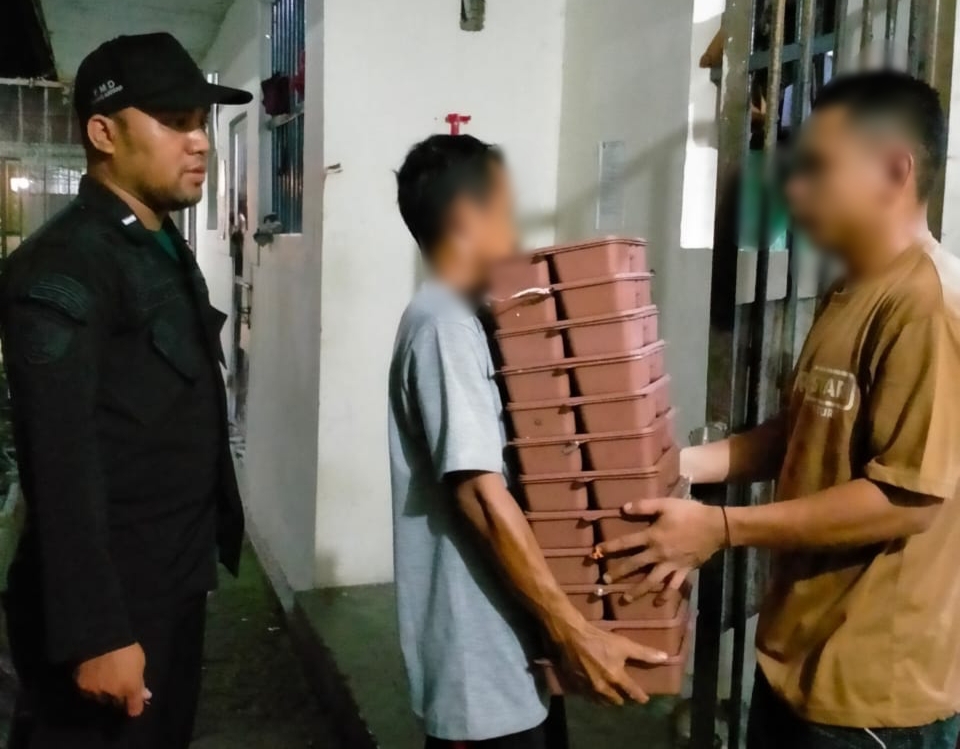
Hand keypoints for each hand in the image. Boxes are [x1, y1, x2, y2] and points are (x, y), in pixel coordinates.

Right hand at [74, 643, 150, 716]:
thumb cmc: (126, 647)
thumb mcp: (139, 662)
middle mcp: (114, 694)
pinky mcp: (82, 686)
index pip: (134, 708)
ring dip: (103, 693)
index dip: (134, 707)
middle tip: (119, 686)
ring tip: (104, 679)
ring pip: (101, 698)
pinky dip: (91, 686)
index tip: (135, 705)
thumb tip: (144, 695)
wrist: (101, 637)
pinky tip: (93, 676)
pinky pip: (87, 691)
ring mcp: (96, 691)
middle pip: (116, 703)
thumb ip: (140, 681)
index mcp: (131, 687)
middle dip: (118, 697)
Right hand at [555, 623, 667, 704]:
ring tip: (612, 696)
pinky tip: (596, 691)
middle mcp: (603, 687)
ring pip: (602, 701)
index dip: (640, 697)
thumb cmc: (600, 639)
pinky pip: (589, 697)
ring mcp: (589, 688)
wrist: (572, 636)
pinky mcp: (577, 685)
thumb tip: (664, 657)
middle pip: (616, 700)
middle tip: (626, 695)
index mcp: (616, 678)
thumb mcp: (624, 644)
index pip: (632, 692)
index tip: (645, 699)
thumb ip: (644, 653)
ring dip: (609, 700)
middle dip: (623, 699)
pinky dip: (595, 697)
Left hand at [596, 498, 726, 600]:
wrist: (716, 527)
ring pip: (651, 581)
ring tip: (625, 599)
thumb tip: (623, 508)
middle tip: (605, 581)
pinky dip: (665, 595)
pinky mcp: (684, 571)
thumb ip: (644, 506)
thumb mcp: (665, 504)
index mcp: (652, 536)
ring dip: (637, 591)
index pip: (626, 543)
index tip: (596, 552)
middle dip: (618, 573)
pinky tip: (658, 603)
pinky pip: (673, 586)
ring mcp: (671, 565)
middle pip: (634, 565)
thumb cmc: (689, 513)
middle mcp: (658, 554)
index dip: (610, 547)